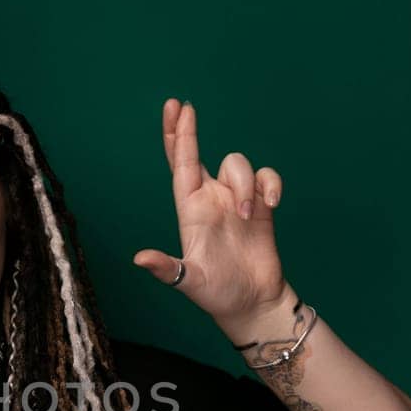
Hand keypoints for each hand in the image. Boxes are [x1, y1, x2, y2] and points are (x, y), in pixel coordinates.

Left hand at [133, 99, 287, 326]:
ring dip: (244, 183)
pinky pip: (267, 178)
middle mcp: (210, 200)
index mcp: (190, 210)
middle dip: (190, 130)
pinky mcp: (262, 207)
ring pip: (238, 165)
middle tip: (185, 107)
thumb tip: (139, 259)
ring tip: (248, 215)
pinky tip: (271, 204)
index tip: (174, 109)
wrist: (253, 303)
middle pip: (201, 154)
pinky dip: (270, 184)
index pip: (179, 166)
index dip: (176, 138)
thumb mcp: (188, 282)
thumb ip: (167, 269)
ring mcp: (236, 201)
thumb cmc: (217, 294)